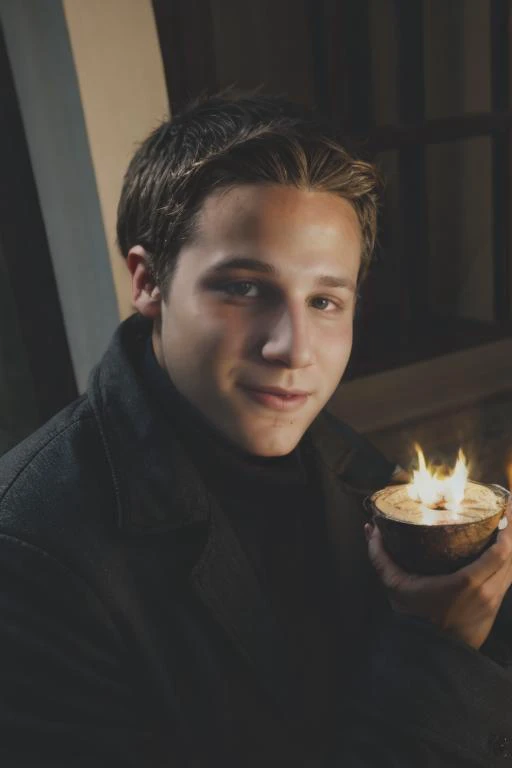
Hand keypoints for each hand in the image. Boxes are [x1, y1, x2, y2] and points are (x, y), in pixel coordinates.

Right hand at [365, 502, 511, 649]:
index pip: (501, 553)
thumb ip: (381, 556)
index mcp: (467, 583)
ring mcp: (493, 603)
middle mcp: (487, 592)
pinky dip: (508, 564)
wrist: (430, 657)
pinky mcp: (493, 612)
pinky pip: (507, 581)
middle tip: (508, 509)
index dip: (508, 530)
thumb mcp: (395, 585)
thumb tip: (370, 529)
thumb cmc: (414, 619)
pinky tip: (503, 552)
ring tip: (507, 526)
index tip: (505, 508)